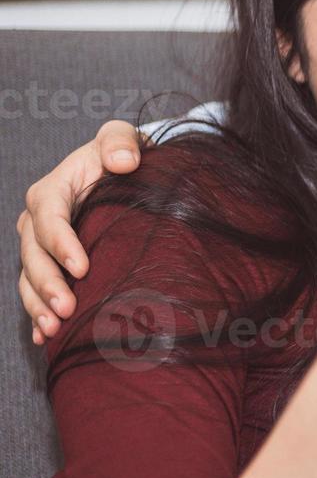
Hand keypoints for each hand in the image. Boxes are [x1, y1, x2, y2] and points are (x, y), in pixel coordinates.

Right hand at [17, 120, 143, 343]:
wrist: (125, 173)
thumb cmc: (123, 155)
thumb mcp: (123, 139)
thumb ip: (120, 141)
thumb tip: (123, 161)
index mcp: (52, 190)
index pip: (49, 217)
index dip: (61, 243)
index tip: (83, 267)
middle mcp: (38, 220)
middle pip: (34, 254)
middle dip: (47, 283)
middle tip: (66, 307)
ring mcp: (41, 246)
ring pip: (30, 278)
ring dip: (37, 305)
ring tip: (54, 328)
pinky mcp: (50, 265)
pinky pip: (36, 292)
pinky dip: (37, 315)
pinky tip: (44, 338)